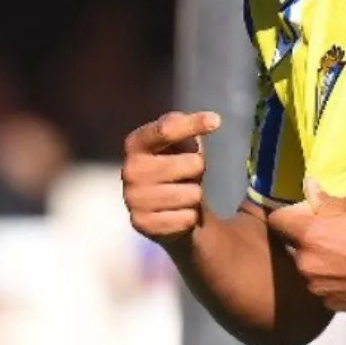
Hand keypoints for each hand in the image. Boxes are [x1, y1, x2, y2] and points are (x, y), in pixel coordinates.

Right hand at [120, 111, 220, 245]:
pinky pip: (187, 218)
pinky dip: (190, 217)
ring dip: (194, 194)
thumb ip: (186, 125)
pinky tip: (176, 212)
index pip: (166, 130)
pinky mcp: (142, 224)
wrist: (163, 206)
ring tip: (181, 193)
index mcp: (136, 143)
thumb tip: (211, 120)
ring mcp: (133, 199)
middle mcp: (130, 171)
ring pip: (193, 194)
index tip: (216, 121)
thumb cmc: (174, 162)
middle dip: (198, 168)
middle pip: (193, 164)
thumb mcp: (179, 139)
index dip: (192, 124)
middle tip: (186, 173)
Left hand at [269, 181, 345, 311]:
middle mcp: (307, 263)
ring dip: (320, 259)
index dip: (289, 214)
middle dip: (307, 237)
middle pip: (293, 245)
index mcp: (311, 234)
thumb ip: (331, 198)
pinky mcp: (332, 304)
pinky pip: (323, 285)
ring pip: (308, 267)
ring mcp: (318, 287)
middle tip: (335, 232)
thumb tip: (310, 189)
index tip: (305, 213)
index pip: (277, 220)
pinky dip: (333, 279)